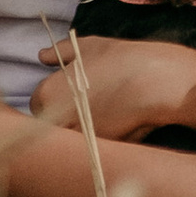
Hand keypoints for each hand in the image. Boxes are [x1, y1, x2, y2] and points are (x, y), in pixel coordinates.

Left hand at [31, 34, 195, 138]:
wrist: (158, 81)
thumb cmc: (123, 59)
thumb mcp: (89, 46)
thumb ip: (61, 52)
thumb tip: (42, 55)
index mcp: (48, 93)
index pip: (37, 104)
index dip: (53, 100)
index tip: (69, 96)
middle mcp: (57, 119)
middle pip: (50, 126)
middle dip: (64, 118)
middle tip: (87, 106)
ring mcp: (77, 137)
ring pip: (70, 139)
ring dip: (80, 131)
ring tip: (103, 115)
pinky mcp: (99, 150)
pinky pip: (90, 147)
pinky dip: (97, 140)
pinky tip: (115, 125)